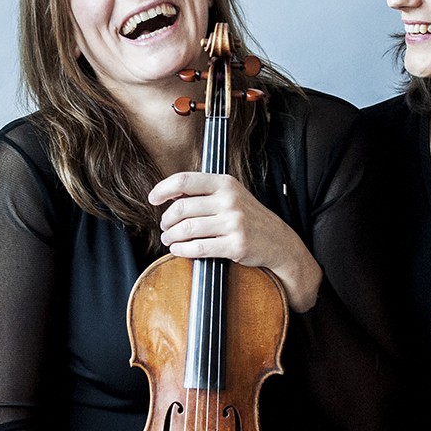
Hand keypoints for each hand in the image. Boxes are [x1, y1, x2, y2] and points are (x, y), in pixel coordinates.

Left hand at [150, 172, 320, 311]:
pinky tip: (178, 249)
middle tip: (164, 227)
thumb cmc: (247, 217)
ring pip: (187, 229)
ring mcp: (234, 222)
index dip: (163, 189)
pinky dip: (182, 250)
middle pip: (181, 208)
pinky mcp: (235, 244)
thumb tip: (168, 192)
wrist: (277, 240)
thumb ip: (203, 192)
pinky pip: (198, 248)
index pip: (185, 180)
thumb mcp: (230, 195)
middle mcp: (229, 200)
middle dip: (166, 220)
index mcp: (225, 183)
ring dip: (171, 236)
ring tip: (168, 239)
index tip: (153, 199)